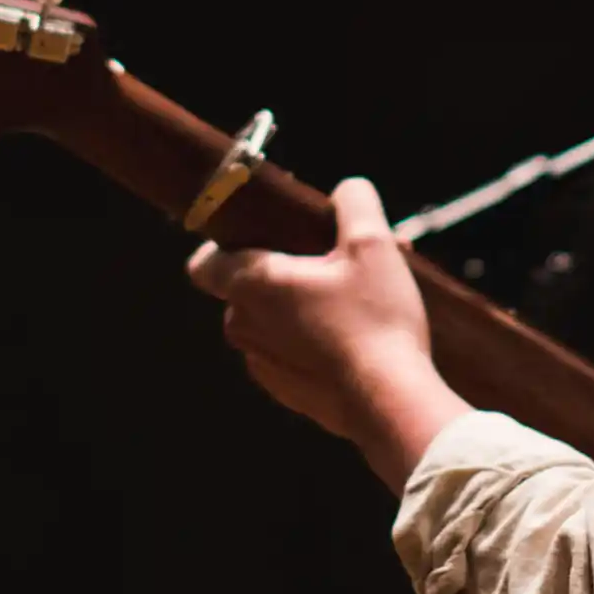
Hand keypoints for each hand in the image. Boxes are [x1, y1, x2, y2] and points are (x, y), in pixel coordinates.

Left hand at [186, 177, 474, 488]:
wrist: (390, 404)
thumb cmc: (376, 320)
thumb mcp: (373, 245)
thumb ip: (354, 202)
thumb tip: (348, 189)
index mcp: (250, 285)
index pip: (203, 262)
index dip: (224, 244)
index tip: (262, 237)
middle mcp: (243, 326)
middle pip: (247, 286)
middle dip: (288, 269)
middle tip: (336, 262)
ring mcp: (262, 364)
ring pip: (272, 320)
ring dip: (302, 305)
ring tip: (358, 298)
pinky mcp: (286, 391)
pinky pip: (289, 353)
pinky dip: (312, 340)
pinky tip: (357, 336)